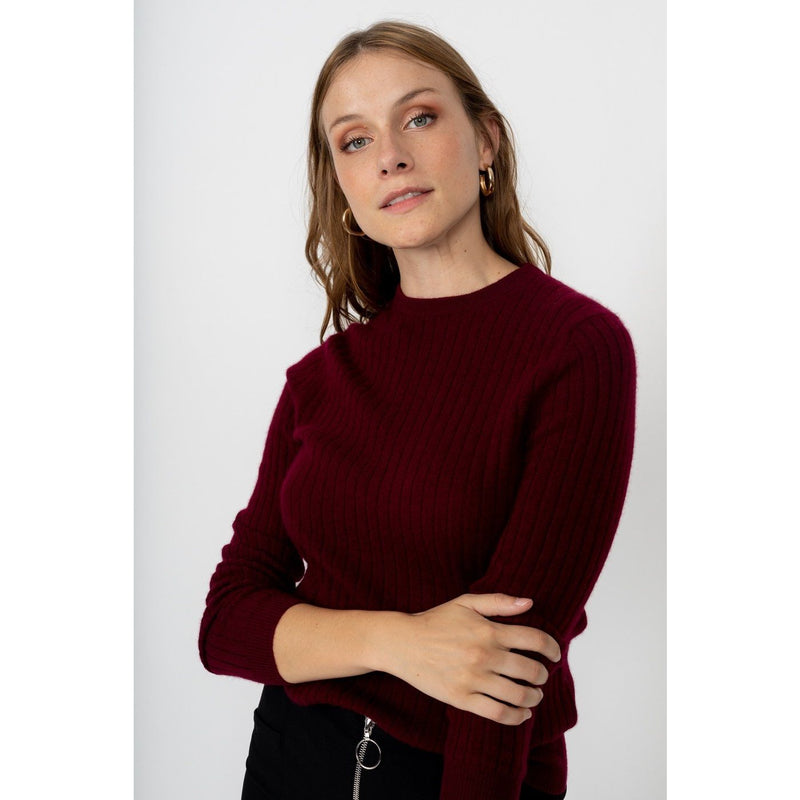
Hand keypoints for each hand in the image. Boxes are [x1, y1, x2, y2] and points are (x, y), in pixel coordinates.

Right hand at [387, 593, 560, 725]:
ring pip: (518, 695)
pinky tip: (522, 713)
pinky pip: (498, 713)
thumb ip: (499, 602)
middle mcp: (485, 655)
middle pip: (531, 670)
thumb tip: (530, 603)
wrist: (403, 643)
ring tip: (534, 695)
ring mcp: (474, 679)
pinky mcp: (462, 699)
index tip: (555, 655)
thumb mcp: (465, 602)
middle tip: (541, 676)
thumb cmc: (435, 620)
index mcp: (489, 630)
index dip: (552, 648)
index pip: (535, 640)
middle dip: (542, 675)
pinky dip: (517, 716)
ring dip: (533, 697)